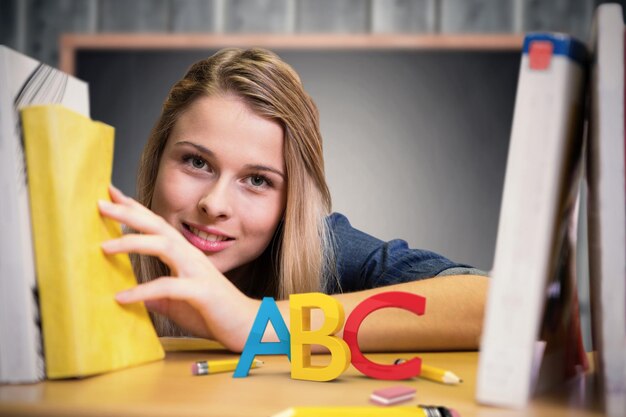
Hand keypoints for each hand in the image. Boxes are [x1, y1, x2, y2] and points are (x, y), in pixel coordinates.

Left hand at [98, 184, 258, 351]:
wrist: (249, 326)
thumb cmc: (215, 313)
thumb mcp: (179, 303)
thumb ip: (159, 297)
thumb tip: (135, 298)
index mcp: (185, 255)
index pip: (158, 225)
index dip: (135, 209)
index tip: (111, 195)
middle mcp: (191, 256)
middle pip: (158, 226)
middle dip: (129, 213)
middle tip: (100, 203)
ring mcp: (197, 272)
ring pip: (164, 246)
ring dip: (133, 243)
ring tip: (104, 246)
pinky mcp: (201, 291)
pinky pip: (168, 287)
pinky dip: (143, 291)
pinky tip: (122, 298)